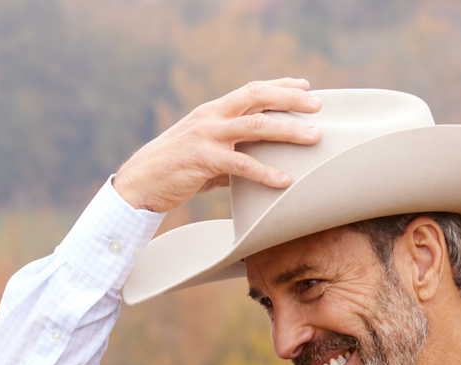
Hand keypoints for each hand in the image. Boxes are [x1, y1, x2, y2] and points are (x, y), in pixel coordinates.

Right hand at [113, 79, 322, 213]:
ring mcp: (207, 136)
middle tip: (319, 107)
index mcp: (214, 111)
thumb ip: (232, 154)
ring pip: (255, 126)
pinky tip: (285, 181)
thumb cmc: (176, 170)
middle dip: (290, 100)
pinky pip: (241, 165)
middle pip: (257, 98)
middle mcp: (212, 116)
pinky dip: (266, 172)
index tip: (305, 87)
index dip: (279, 86)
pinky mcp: (203, 160)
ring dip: (288, 130)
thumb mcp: (207, 155)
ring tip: (314, 138)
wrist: (141, 182)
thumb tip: (258, 165)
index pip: (252, 90)